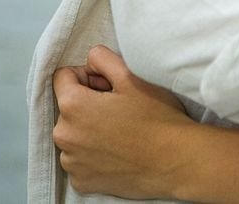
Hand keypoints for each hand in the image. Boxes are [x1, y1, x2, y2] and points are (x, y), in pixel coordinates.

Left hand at [52, 45, 195, 198]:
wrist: (175, 161)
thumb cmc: (157, 119)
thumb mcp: (132, 76)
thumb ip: (102, 58)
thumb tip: (90, 62)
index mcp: (73, 105)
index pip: (63, 76)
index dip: (88, 75)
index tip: (109, 85)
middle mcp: (64, 135)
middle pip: (68, 107)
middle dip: (88, 103)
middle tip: (120, 108)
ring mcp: (71, 161)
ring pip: (73, 133)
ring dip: (89, 129)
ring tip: (121, 131)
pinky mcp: (81, 181)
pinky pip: (80, 159)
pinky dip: (94, 153)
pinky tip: (118, 151)